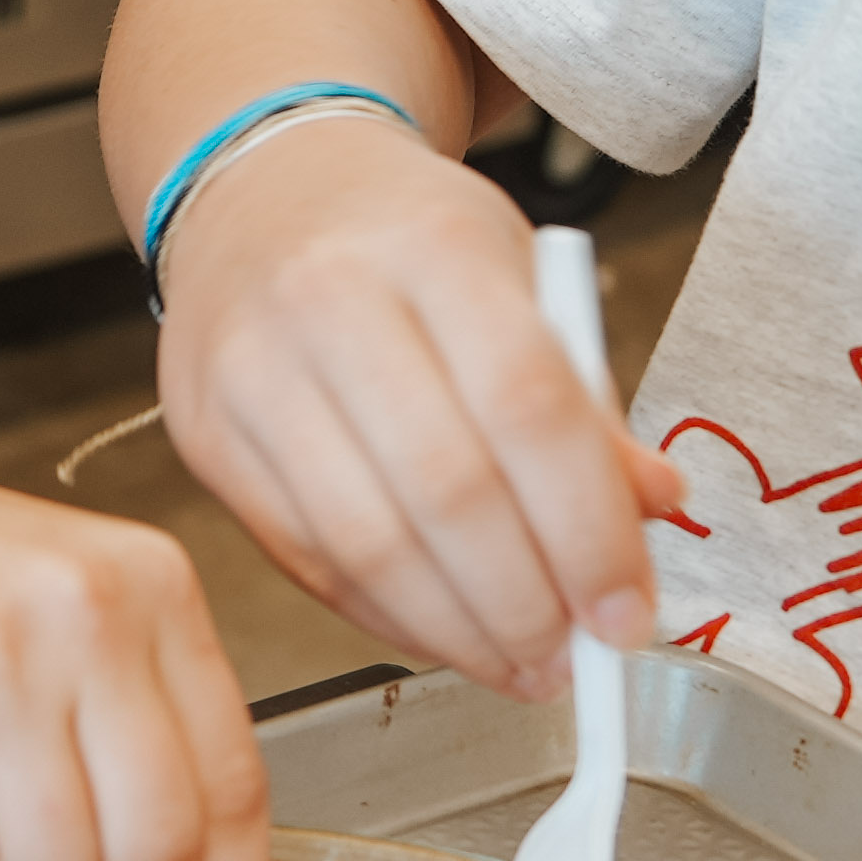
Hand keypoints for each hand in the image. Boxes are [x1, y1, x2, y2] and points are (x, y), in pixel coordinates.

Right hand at [147, 111, 678, 695]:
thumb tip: (653, 512)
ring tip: (523, 666)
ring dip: (460, 632)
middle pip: (445, 490)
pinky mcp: (208, 439)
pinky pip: (308, 562)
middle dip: (526, 603)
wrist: (264, 194)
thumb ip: (582, 402)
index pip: (527, 404)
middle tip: (578, 661)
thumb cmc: (407, 243)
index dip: (588, 529)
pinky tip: (447, 635)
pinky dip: (389, 619)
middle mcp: (326, 300)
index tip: (628, 612)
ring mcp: (251, 372)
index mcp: (431, 246)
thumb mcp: (518, 279)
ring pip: (367, 545)